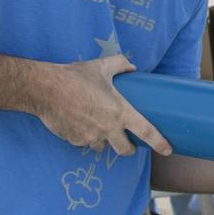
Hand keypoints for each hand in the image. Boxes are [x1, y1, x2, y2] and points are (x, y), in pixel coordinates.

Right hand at [35, 55, 170, 156]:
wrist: (45, 89)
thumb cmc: (75, 77)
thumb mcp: (101, 66)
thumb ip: (120, 65)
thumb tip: (132, 67)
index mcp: (120, 111)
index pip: (145, 131)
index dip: (159, 142)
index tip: (168, 150)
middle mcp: (108, 128)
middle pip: (125, 149)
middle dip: (129, 148)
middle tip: (128, 141)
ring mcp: (91, 137)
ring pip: (103, 147)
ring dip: (105, 141)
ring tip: (99, 126)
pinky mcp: (75, 141)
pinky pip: (86, 143)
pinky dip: (87, 137)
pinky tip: (81, 124)